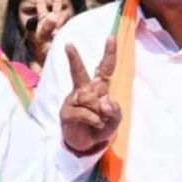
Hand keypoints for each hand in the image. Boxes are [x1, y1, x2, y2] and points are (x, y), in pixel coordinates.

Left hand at [30, 0, 70, 65]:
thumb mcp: (42, 40)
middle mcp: (52, 22)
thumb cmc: (44, 53)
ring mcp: (61, 25)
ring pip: (63, 8)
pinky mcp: (68, 31)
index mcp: (43, 22)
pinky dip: (74, 14)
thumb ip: (46, 29)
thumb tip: (52, 16)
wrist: (52, 63)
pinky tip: (80, 8)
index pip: (41, 5)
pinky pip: (71, 20)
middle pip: (55, 2)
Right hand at [60, 36, 121, 154]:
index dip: (109, 53)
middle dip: (73, 59)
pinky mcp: (66, 113)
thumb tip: (104, 101)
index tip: (110, 37)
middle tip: (68, 45)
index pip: (104, 69)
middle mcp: (83, 91)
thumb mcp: (115, 120)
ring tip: (98, 122)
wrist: (86, 145)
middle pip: (79, 73)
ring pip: (90, 101)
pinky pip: (86, 113)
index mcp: (97, 88)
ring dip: (100, 114)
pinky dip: (95, 121)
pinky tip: (94, 125)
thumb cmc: (101, 127)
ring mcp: (72, 101)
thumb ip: (114, 110)